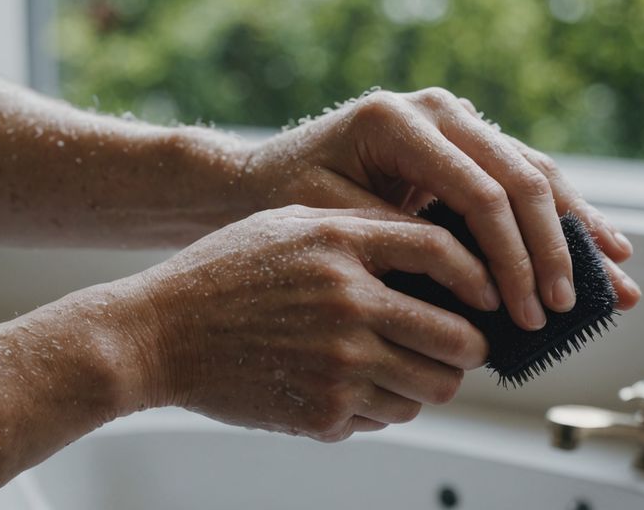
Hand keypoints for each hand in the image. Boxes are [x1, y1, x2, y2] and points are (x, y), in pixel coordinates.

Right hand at [132, 205, 489, 441]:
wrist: (154, 335)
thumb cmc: (218, 276)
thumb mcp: (285, 226)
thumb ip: (357, 230)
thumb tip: (432, 250)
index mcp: (340, 245)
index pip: (443, 253)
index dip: (481, 275)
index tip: (489, 294)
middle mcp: (348, 304)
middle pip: (457, 338)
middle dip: (469, 348)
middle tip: (462, 348)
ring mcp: (338, 363)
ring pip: (431, 389)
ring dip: (427, 383)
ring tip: (401, 369)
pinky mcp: (324, 412)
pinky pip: (385, 418)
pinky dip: (379, 407)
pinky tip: (346, 386)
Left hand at [243, 88, 639, 330]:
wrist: (259, 178)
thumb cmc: (285, 199)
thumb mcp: (332, 222)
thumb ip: (401, 242)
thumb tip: (476, 284)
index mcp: (397, 123)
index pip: (478, 193)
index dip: (509, 256)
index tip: (522, 310)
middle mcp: (434, 111)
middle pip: (516, 178)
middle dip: (548, 249)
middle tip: (565, 308)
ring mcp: (452, 120)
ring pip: (529, 172)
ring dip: (572, 229)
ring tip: (613, 278)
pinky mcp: (460, 141)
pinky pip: (518, 175)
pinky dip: (556, 213)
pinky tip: (596, 242)